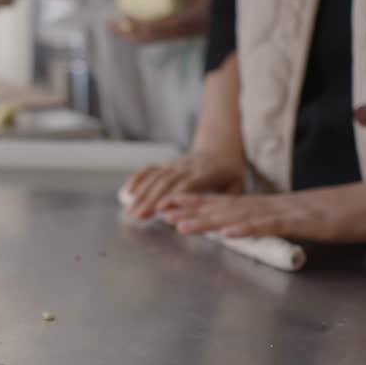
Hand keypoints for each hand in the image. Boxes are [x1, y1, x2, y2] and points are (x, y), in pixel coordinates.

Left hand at [111, 0, 210, 43]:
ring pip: (145, 40)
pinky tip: (129, 25)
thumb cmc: (212, 4)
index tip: (125, 14)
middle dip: (125, 33)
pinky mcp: (171, 37)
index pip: (152, 27)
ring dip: (128, 34)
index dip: (137, 23)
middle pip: (143, 38)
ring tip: (114, 26)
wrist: (223, 22)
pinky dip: (136, 34)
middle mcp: (172, 34)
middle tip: (109, 24)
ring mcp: (171, 37)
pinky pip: (149, 38)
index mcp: (178, 25)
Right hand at [124, 152, 242, 219]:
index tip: (159, 209)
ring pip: (156, 177)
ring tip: (130, 210)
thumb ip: (228, 199)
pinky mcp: (167, 164)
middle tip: (137, 215)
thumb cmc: (230, 172)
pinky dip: (137, 179)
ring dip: (141, 193)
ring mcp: (175, 164)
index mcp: (206, 174)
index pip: (186, 186)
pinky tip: (127, 191)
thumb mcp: (237, 184)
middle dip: (150, 199)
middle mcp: (187, 168)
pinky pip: (150, 169)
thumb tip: (220, 216)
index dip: (172, 197)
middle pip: (166, 183)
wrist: (220, 148)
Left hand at [159, 181, 365, 241]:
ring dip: (208, 219)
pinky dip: (248, 228)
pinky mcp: (300, 221)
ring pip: (239, 214)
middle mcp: (269, 205)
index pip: (226, 204)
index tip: (170, 206)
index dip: (197, 204)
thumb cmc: (337, 214)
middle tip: (161, 211)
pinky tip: (228, 232)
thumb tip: (248, 229)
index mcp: (267, 206)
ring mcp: (283, 211)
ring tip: (182, 224)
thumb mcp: (296, 220)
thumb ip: (272, 223)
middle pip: (224, 206)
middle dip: (191, 209)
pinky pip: (270, 225)